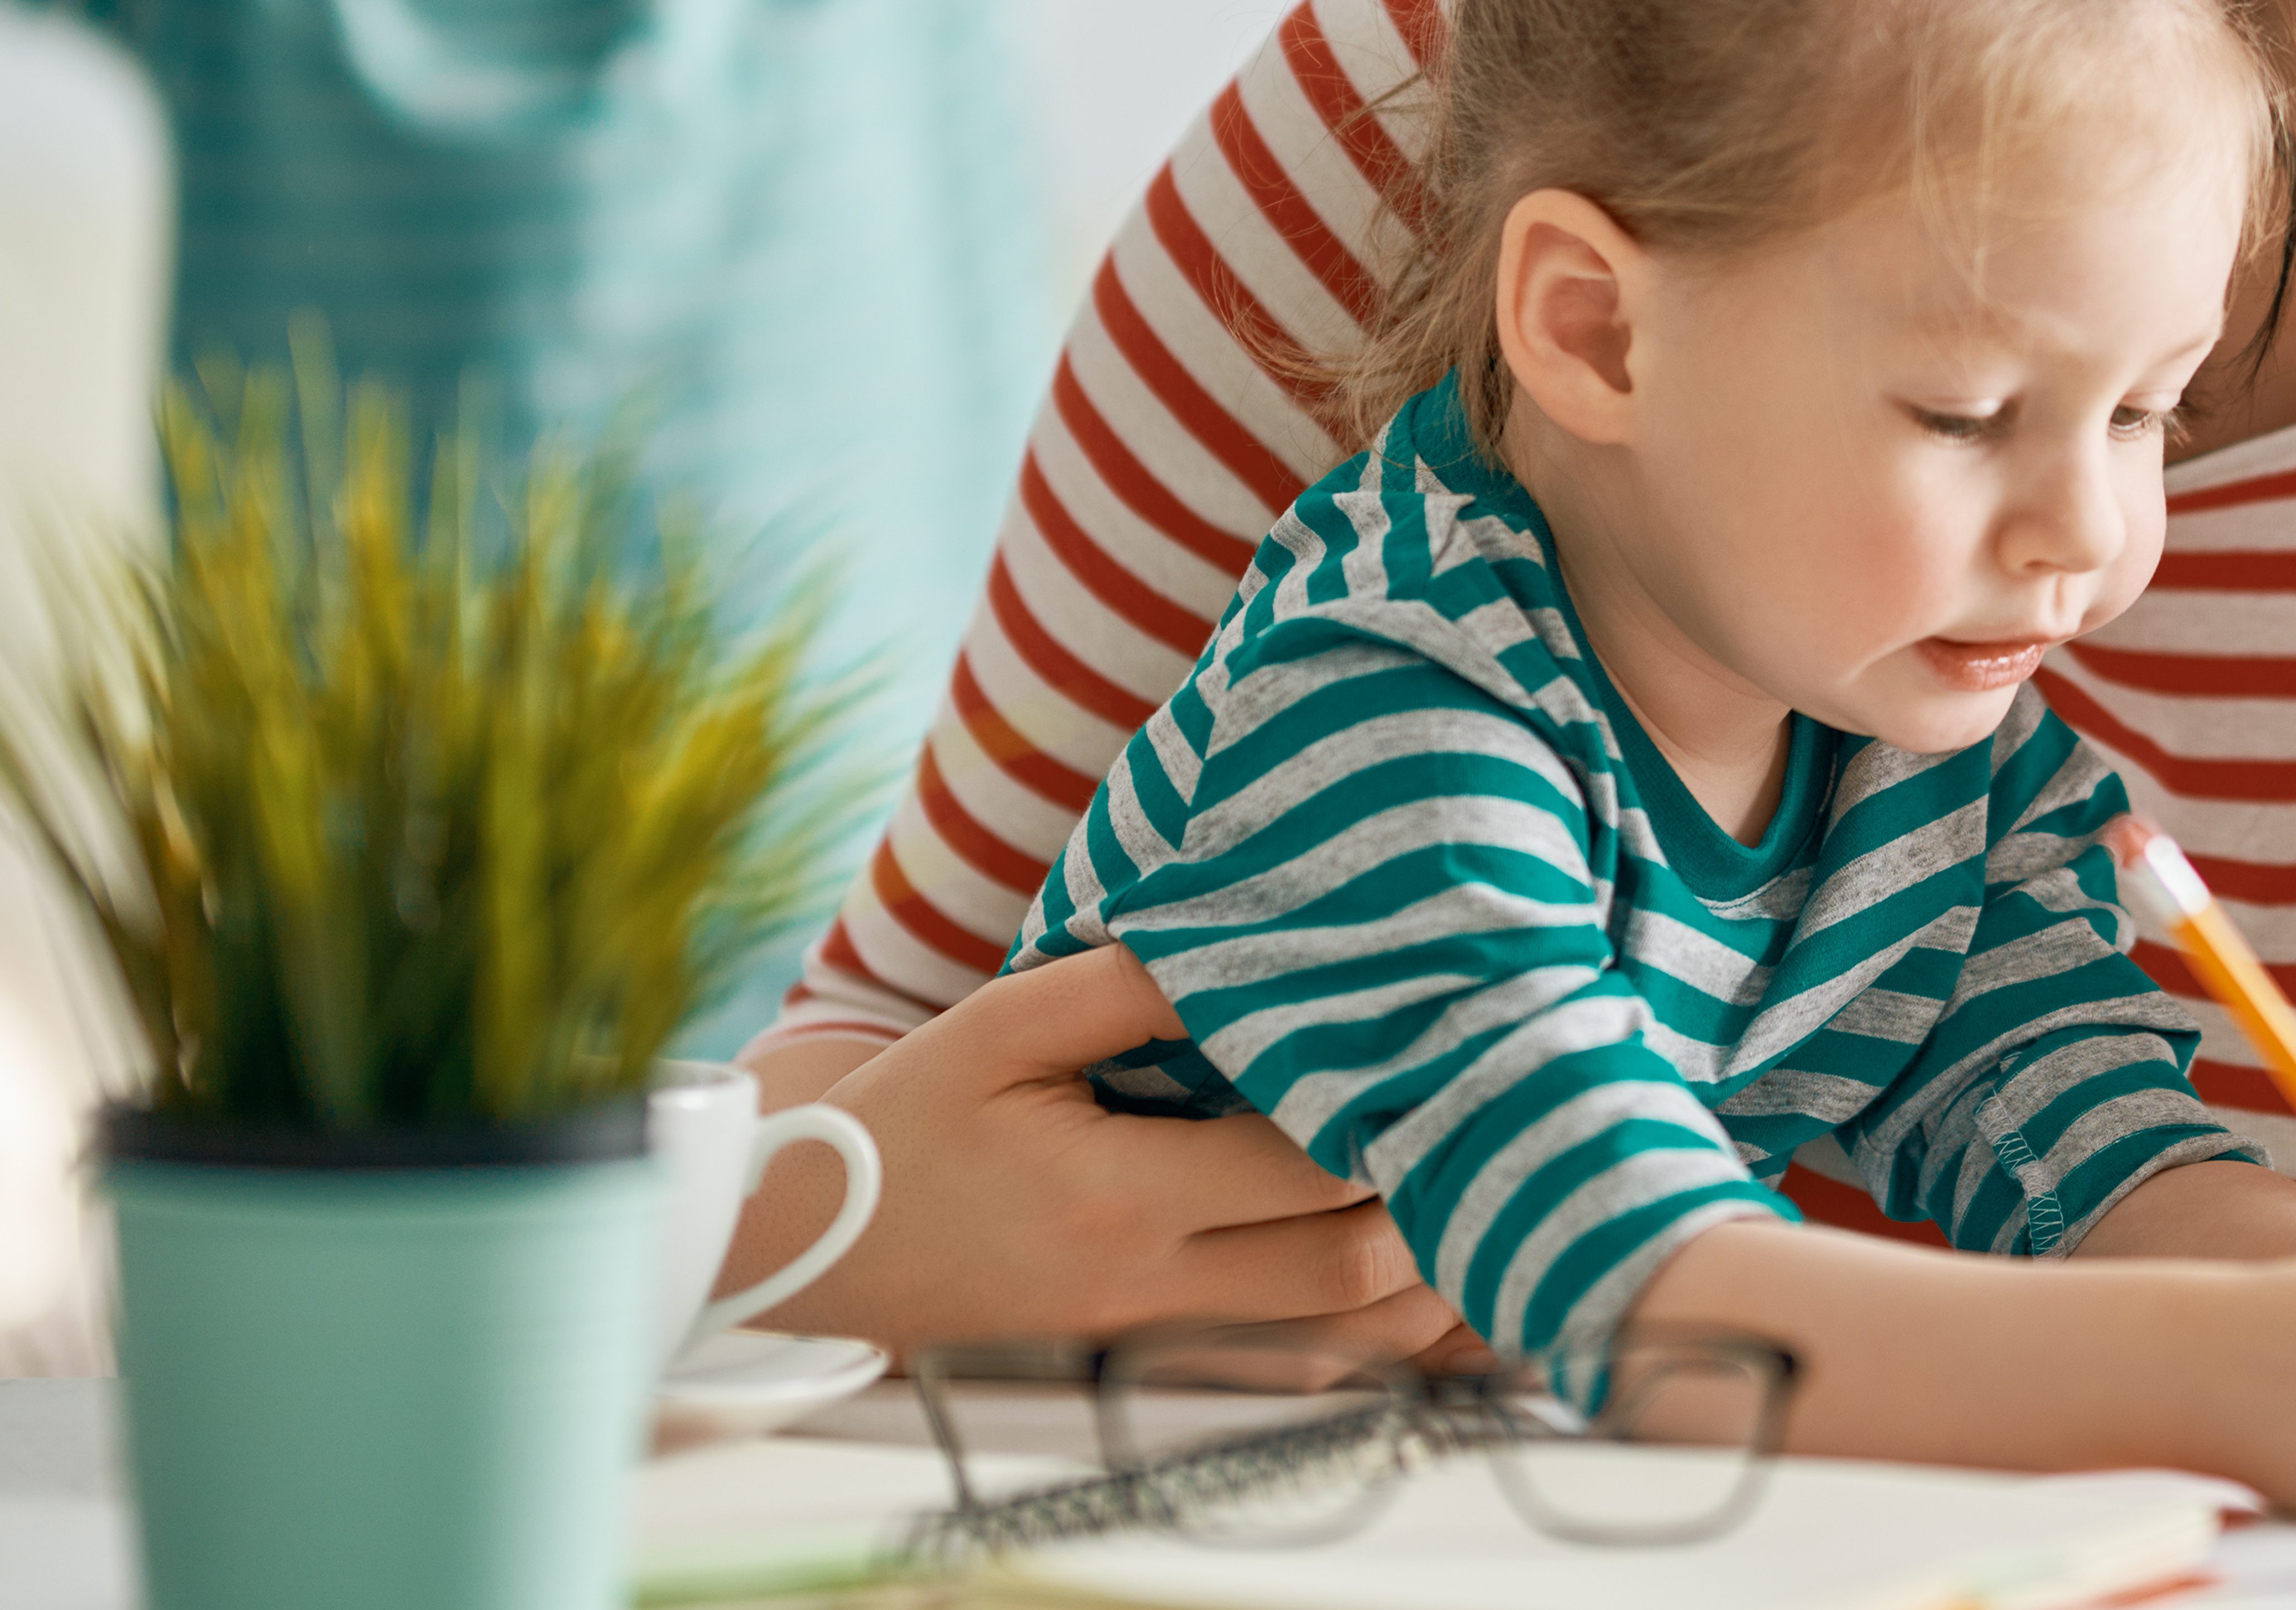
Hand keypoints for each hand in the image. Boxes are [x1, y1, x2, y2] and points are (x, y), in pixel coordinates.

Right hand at [736, 948, 1462, 1356]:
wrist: (813, 1246)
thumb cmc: (908, 1121)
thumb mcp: (1000, 1025)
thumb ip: (1126, 984)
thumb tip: (1247, 937)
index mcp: (1118, 1197)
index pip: (1305, 1165)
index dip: (1387, 1106)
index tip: (1441, 1038)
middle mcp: (1151, 1283)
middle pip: (1351, 1266)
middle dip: (1432, 1194)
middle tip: (1482, 1107)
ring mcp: (1155, 1333)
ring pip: (1341, 1334)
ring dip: (1419, 1271)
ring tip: (1468, 1176)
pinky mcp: (1151, 1353)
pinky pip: (1296, 1357)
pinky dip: (1365, 1318)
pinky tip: (1406, 1251)